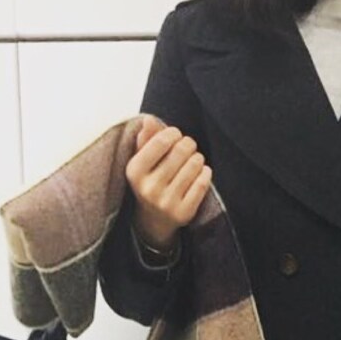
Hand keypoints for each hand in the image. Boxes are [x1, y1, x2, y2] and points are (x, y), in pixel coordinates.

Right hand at [126, 114, 212, 250]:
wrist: (155, 219)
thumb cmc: (151, 180)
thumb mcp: (143, 161)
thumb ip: (146, 139)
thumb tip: (150, 120)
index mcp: (135, 172)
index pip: (159, 142)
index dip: (172, 133)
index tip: (176, 134)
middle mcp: (149, 189)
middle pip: (180, 152)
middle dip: (188, 143)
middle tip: (189, 145)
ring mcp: (167, 203)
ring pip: (193, 166)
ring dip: (197, 157)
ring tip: (194, 159)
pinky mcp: (183, 213)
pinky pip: (202, 183)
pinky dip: (205, 172)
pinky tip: (201, 171)